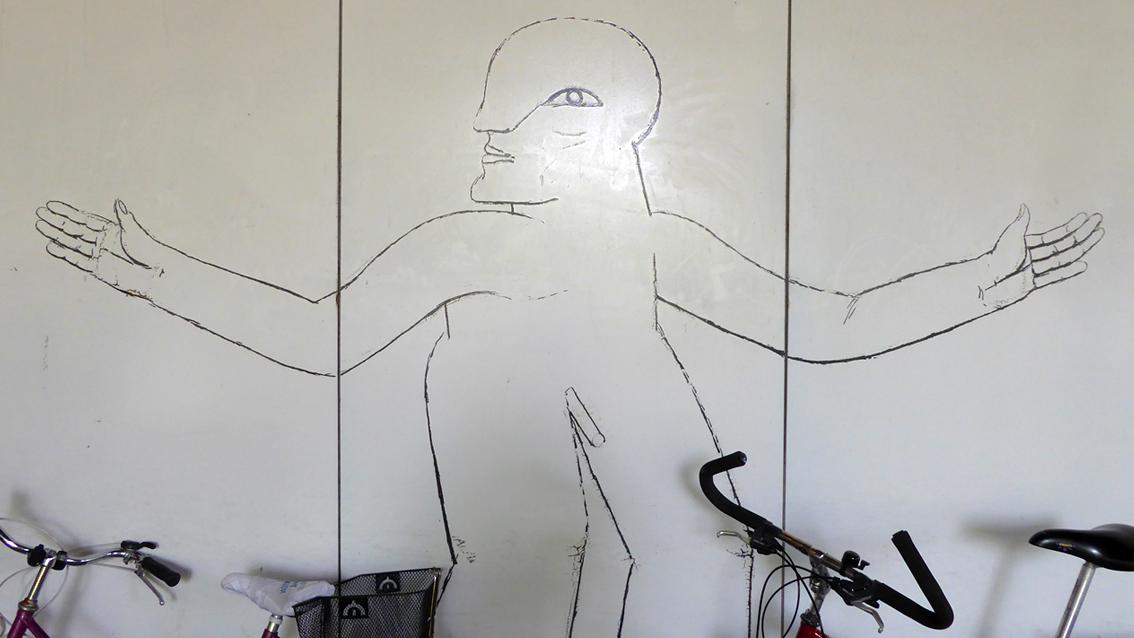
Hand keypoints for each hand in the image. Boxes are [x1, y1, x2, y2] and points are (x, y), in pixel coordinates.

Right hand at [35, 199, 165, 297]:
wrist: (155, 274)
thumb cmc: (149, 251)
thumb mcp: (135, 232)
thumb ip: (124, 218)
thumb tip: (118, 201)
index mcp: (110, 229)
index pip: (84, 219)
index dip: (67, 212)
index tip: (51, 206)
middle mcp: (102, 240)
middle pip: (75, 229)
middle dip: (57, 222)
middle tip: (39, 214)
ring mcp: (99, 254)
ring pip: (73, 243)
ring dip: (57, 236)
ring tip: (41, 227)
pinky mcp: (98, 268)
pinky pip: (78, 260)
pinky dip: (64, 254)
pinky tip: (52, 247)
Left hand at [979, 204, 1104, 308]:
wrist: (985, 282)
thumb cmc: (995, 259)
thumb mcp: (1010, 237)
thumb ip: (1021, 223)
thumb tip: (1024, 206)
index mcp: (1027, 244)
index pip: (1055, 235)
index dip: (1072, 227)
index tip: (1086, 218)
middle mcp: (1032, 256)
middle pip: (1063, 245)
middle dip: (1082, 234)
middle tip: (1099, 224)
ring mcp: (1033, 270)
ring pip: (1062, 259)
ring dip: (1080, 249)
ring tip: (1097, 238)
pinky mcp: (1032, 283)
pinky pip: (1054, 276)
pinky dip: (1069, 271)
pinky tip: (1083, 264)